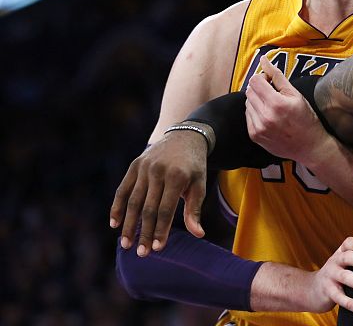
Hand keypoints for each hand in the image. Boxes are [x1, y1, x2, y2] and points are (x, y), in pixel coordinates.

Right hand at [109, 130, 207, 256]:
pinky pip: (123, 189)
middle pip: (147, 208)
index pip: (166, 209)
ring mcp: (144, 167)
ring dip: (128, 224)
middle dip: (144, 232)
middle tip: (142, 253)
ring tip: (126, 244)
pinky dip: (117, 207)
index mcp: (176, 176)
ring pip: (133, 201)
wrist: (185, 136)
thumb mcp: (200, 185)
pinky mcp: (134, 165)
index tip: (158, 249)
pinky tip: (115, 224)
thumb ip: (194, 209)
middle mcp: (158, 171)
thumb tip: (198, 234)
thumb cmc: (194, 166)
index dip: (161, 230)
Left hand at [245, 56, 329, 164]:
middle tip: (273, 94)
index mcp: (276, 104)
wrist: (310, 146)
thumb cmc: (306, 119)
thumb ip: (277, 76)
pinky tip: (269, 116)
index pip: (255, 80)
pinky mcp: (255, 136)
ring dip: (257, 100)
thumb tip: (264, 60)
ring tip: (272, 106)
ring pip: (247, 103)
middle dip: (259, 88)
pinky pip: (248, 116)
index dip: (263, 78)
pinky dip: (256, 112)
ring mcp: (258, 128)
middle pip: (249, 90)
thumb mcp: (295, 94)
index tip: (271, 82)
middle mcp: (265, 117)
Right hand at [308, 237, 352, 314]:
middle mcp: (335, 262)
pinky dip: (351, 303)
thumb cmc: (335, 275)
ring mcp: (330, 276)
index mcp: (341, 253)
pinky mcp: (328, 292)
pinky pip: (340, 297)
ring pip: (345, 277)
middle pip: (347, 258)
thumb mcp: (343, 264)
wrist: (311, 290)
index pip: (348, 243)